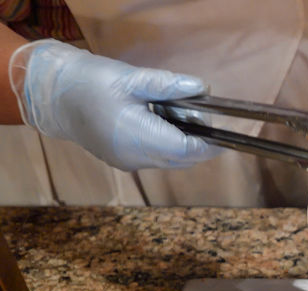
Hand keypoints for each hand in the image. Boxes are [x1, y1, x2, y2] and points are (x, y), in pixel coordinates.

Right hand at [11, 40, 221, 170]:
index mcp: (140, 139)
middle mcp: (137, 159)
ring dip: (180, 142)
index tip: (223, 131)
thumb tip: (202, 89)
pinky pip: (154, 158)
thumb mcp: (133, 79)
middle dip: (197, 141)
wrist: (52, 96)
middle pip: (182, 158)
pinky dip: (164, 144)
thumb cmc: (91, 83)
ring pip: (170, 160)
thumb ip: (169, 86)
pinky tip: (156, 121)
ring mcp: (129, 163)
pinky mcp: (123, 161)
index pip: (188, 151)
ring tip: (172, 113)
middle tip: (195, 113)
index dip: (209, 143)